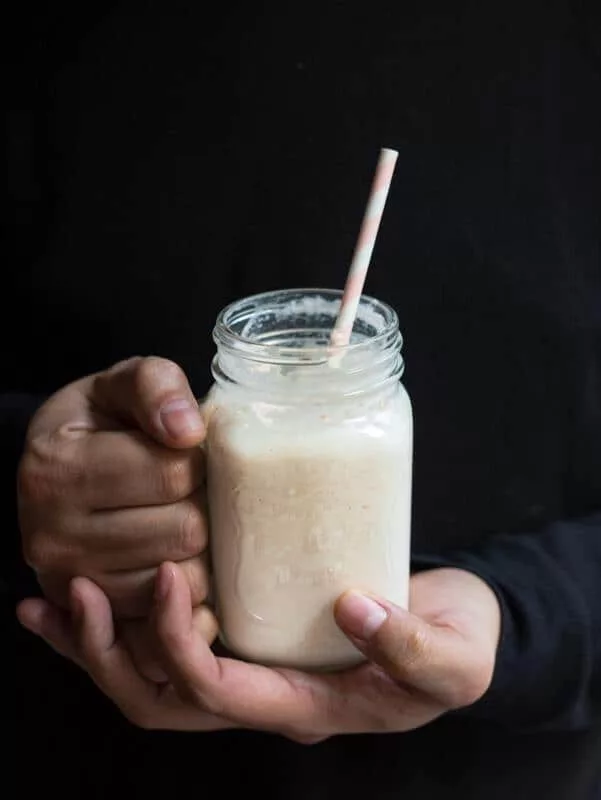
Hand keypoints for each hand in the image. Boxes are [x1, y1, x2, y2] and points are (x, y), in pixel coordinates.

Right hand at [18, 356, 209, 678]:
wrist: (61, 465)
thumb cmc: (101, 422)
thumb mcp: (123, 383)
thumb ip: (156, 386)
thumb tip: (188, 430)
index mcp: (56, 468)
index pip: (173, 473)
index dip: (197, 460)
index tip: (185, 451)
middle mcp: (51, 534)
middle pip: (184, 530)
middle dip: (201, 504)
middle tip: (188, 488)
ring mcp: (70, 582)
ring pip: (184, 578)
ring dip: (198, 547)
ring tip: (178, 515)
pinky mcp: (96, 615)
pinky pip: (172, 611)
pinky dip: (185, 584)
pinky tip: (172, 550)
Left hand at [18, 564, 500, 739]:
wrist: (457, 628)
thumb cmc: (457, 645)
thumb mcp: (455, 658)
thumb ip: (413, 647)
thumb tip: (354, 611)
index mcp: (305, 707)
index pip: (217, 693)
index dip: (180, 644)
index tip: (170, 576)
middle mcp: (266, 696)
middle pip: (162, 699)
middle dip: (109, 654)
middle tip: (70, 595)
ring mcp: (256, 667)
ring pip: (155, 677)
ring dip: (101, 642)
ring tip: (53, 598)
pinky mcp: (255, 633)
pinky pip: (177, 640)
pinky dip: (130, 621)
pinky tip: (103, 584)